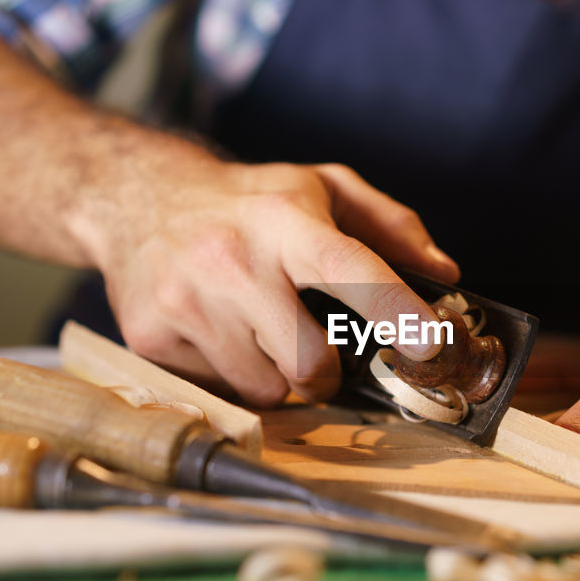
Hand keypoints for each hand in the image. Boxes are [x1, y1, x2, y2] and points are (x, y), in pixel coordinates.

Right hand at [95, 160, 459, 404]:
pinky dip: (233, 376)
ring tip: (260, 331)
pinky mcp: (152, 337)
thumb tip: (444, 274)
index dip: (395, 310)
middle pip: (308, 361)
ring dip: (277, 375)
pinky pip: (220, 391)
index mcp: (285, 220)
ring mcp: (186, 303)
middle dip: (327, 373)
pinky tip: (221, 334)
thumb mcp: (321, 189)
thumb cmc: (249, 202)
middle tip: (319, 353)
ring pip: (266, 388)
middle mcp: (233, 261)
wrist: (135, 197)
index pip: (349, 267)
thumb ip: (390, 226)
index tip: (431, 344)